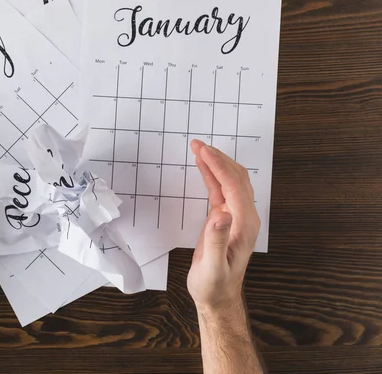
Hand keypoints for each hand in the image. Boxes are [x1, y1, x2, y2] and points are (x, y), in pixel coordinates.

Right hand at [187, 140, 259, 312]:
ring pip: (230, 181)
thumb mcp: (213, 267)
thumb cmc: (214, 286)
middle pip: (236, 178)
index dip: (218, 166)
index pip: (233, 186)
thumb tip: (221, 214)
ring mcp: (236, 217)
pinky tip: (203, 166)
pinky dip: (212, 176)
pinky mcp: (226, 219)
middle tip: (198, 144)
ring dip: (216, 163)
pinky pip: (221, 191)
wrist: (217, 298)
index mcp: (244, 225)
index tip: (202, 151)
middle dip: (218, 158)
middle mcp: (245, 217)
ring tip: (199, 149)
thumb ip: (217, 241)